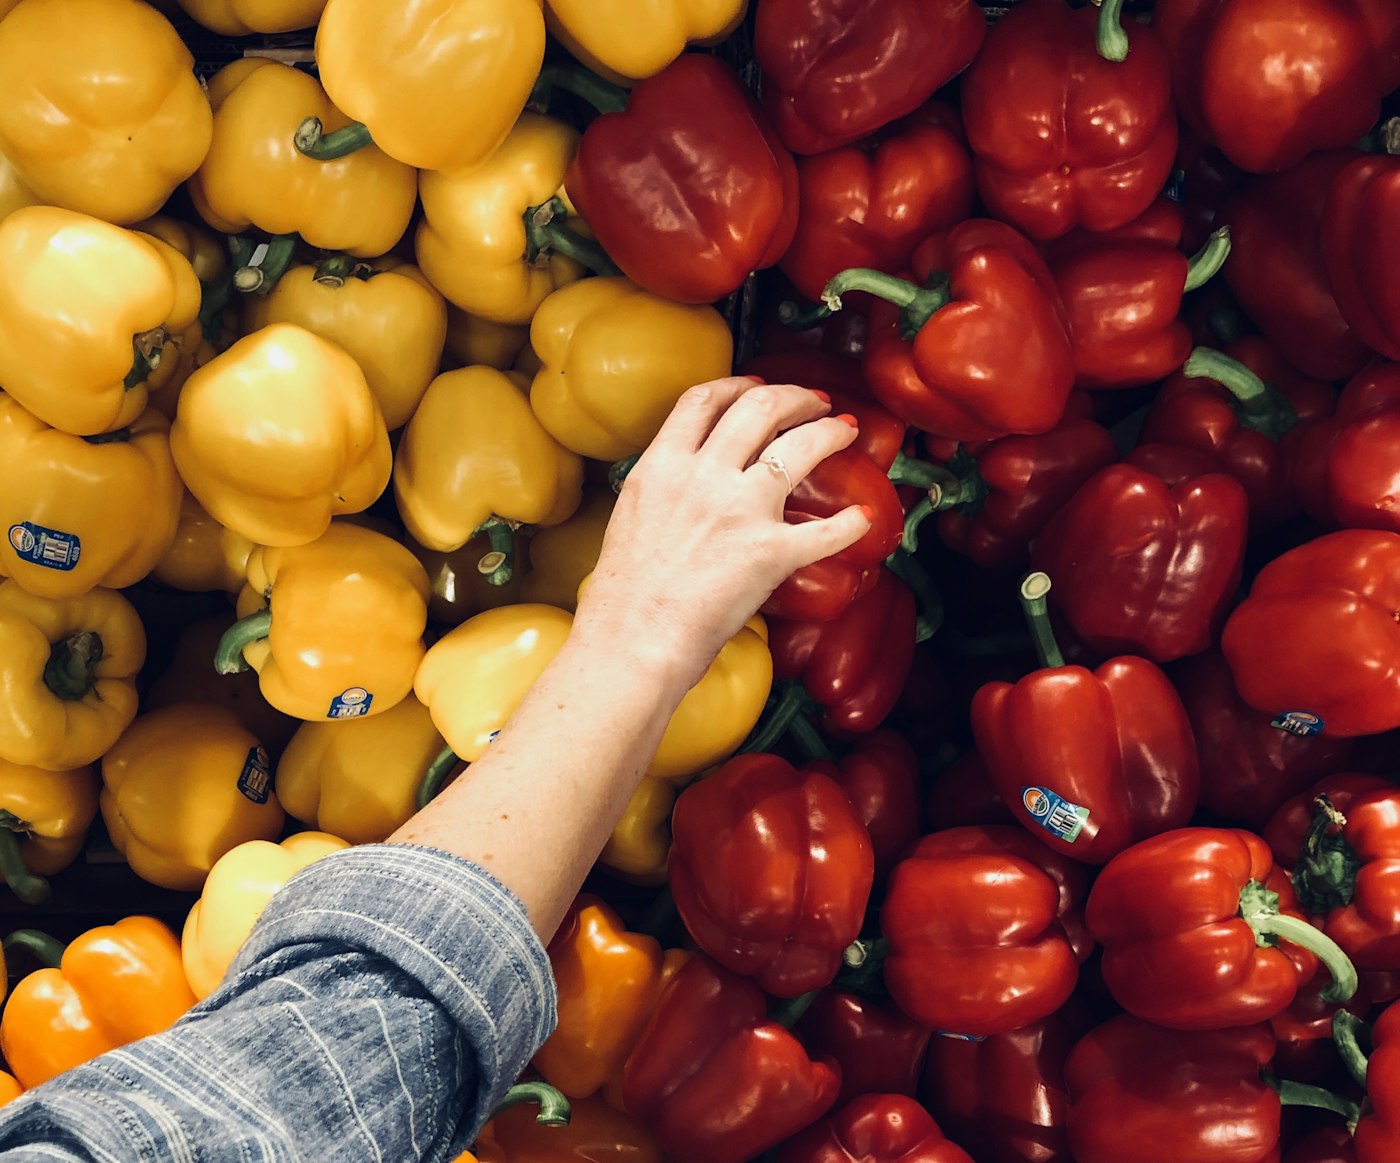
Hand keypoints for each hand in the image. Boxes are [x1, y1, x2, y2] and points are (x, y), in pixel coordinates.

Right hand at [575, 375, 870, 688]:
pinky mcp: (770, 551)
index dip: (738, 384)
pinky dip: (850, 525)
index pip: (703, 401)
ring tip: (846, 430)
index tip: (759, 384)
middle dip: (796, 397)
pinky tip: (863, 519)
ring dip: (830, 432)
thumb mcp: (631, 516)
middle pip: (759, 408)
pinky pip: (825, 531)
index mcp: (662, 466)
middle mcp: (703, 476)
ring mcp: (740, 510)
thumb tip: (684, 485)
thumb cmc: (624, 596)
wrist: (632, 639)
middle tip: (816, 402)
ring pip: (799, 447)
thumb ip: (662, 489)